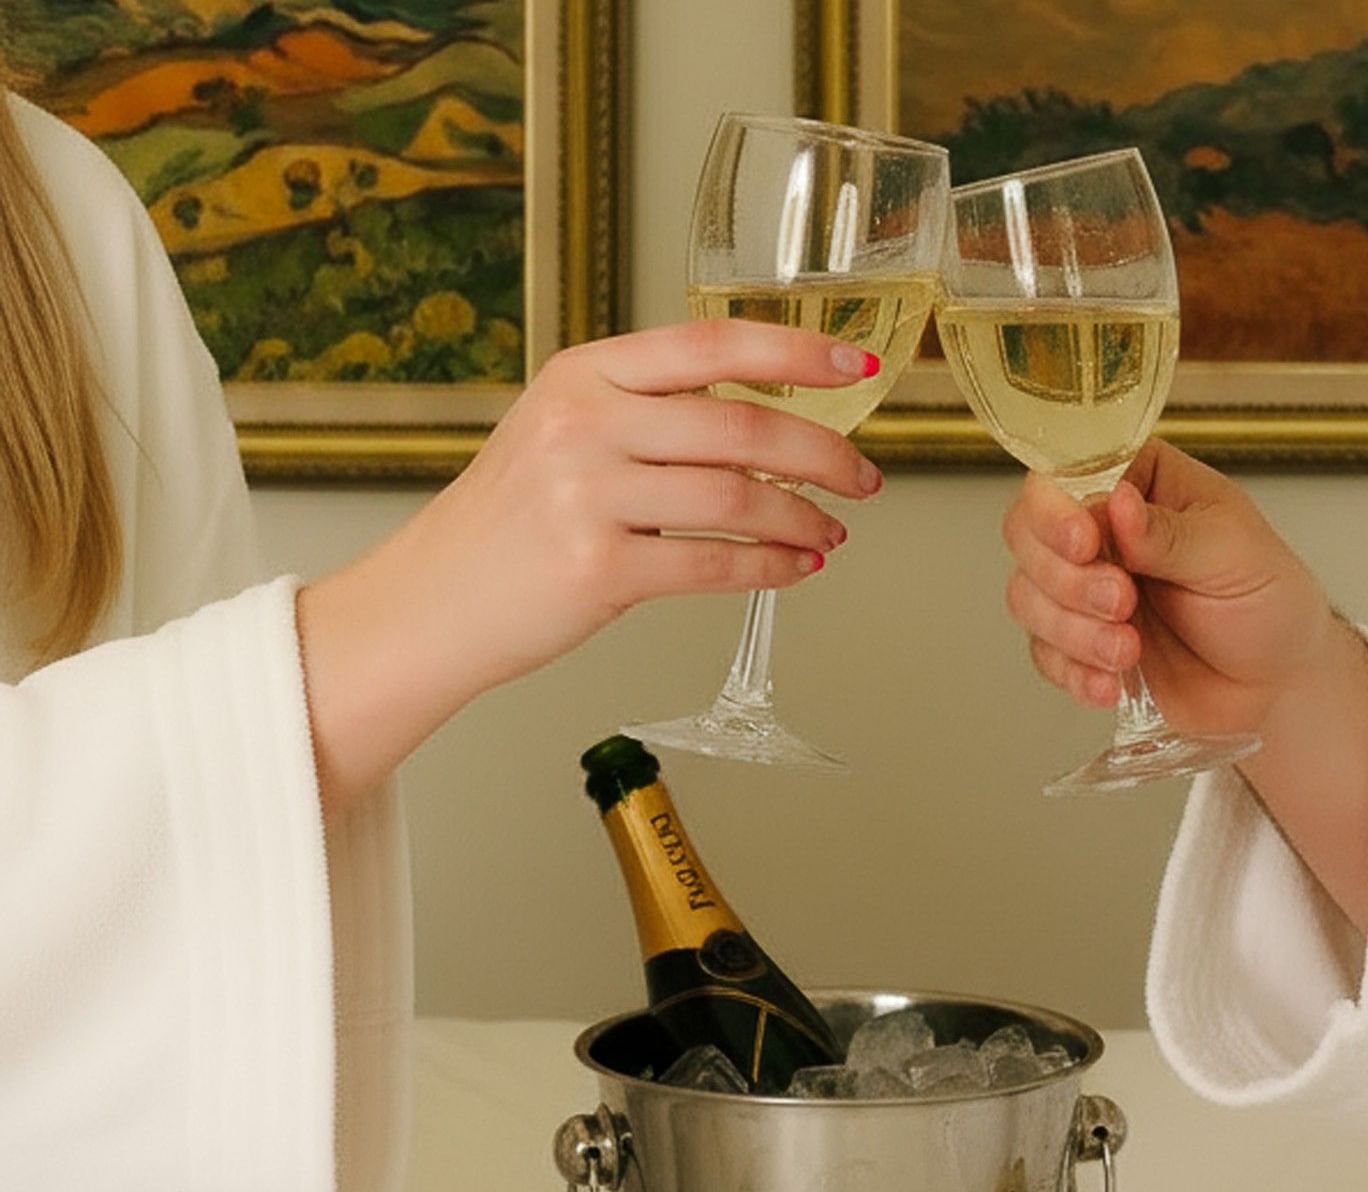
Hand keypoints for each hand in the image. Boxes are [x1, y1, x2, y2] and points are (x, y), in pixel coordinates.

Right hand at [299, 319, 883, 811]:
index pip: (711, 344)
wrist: (433, 601)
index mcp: (585, 373)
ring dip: (803, 518)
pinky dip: (771, 567)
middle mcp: (585, 423)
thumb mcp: (565, 432)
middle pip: (742, 425)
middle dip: (824, 455)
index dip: (796, 351)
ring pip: (738, 497)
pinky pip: (716, 564)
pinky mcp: (599, 569)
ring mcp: (588, 495)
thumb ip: (651, 414)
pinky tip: (796, 568)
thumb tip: (766, 421)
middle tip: (862, 477)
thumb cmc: (510, 521)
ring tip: (830, 531)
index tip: (858, 367)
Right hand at [1002, 438, 1335, 736]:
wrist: (1275, 682)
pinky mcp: (1078, 643)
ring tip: (1129, 652)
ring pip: (1026, 596)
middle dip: (1066, 579)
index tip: (1086, 544)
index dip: (1058, 511)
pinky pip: (1043, 653)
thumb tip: (1118, 503)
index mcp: (1139, 482)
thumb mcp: (1232, 554)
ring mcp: (1083, 586)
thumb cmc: (1266, 600)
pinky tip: (1110, 685)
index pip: (1064, 474)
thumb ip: (1169, 533)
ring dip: (1071, 631)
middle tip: (1122, 603)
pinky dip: (1071, 671)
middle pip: (1027, 533)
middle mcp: (1101, 528)